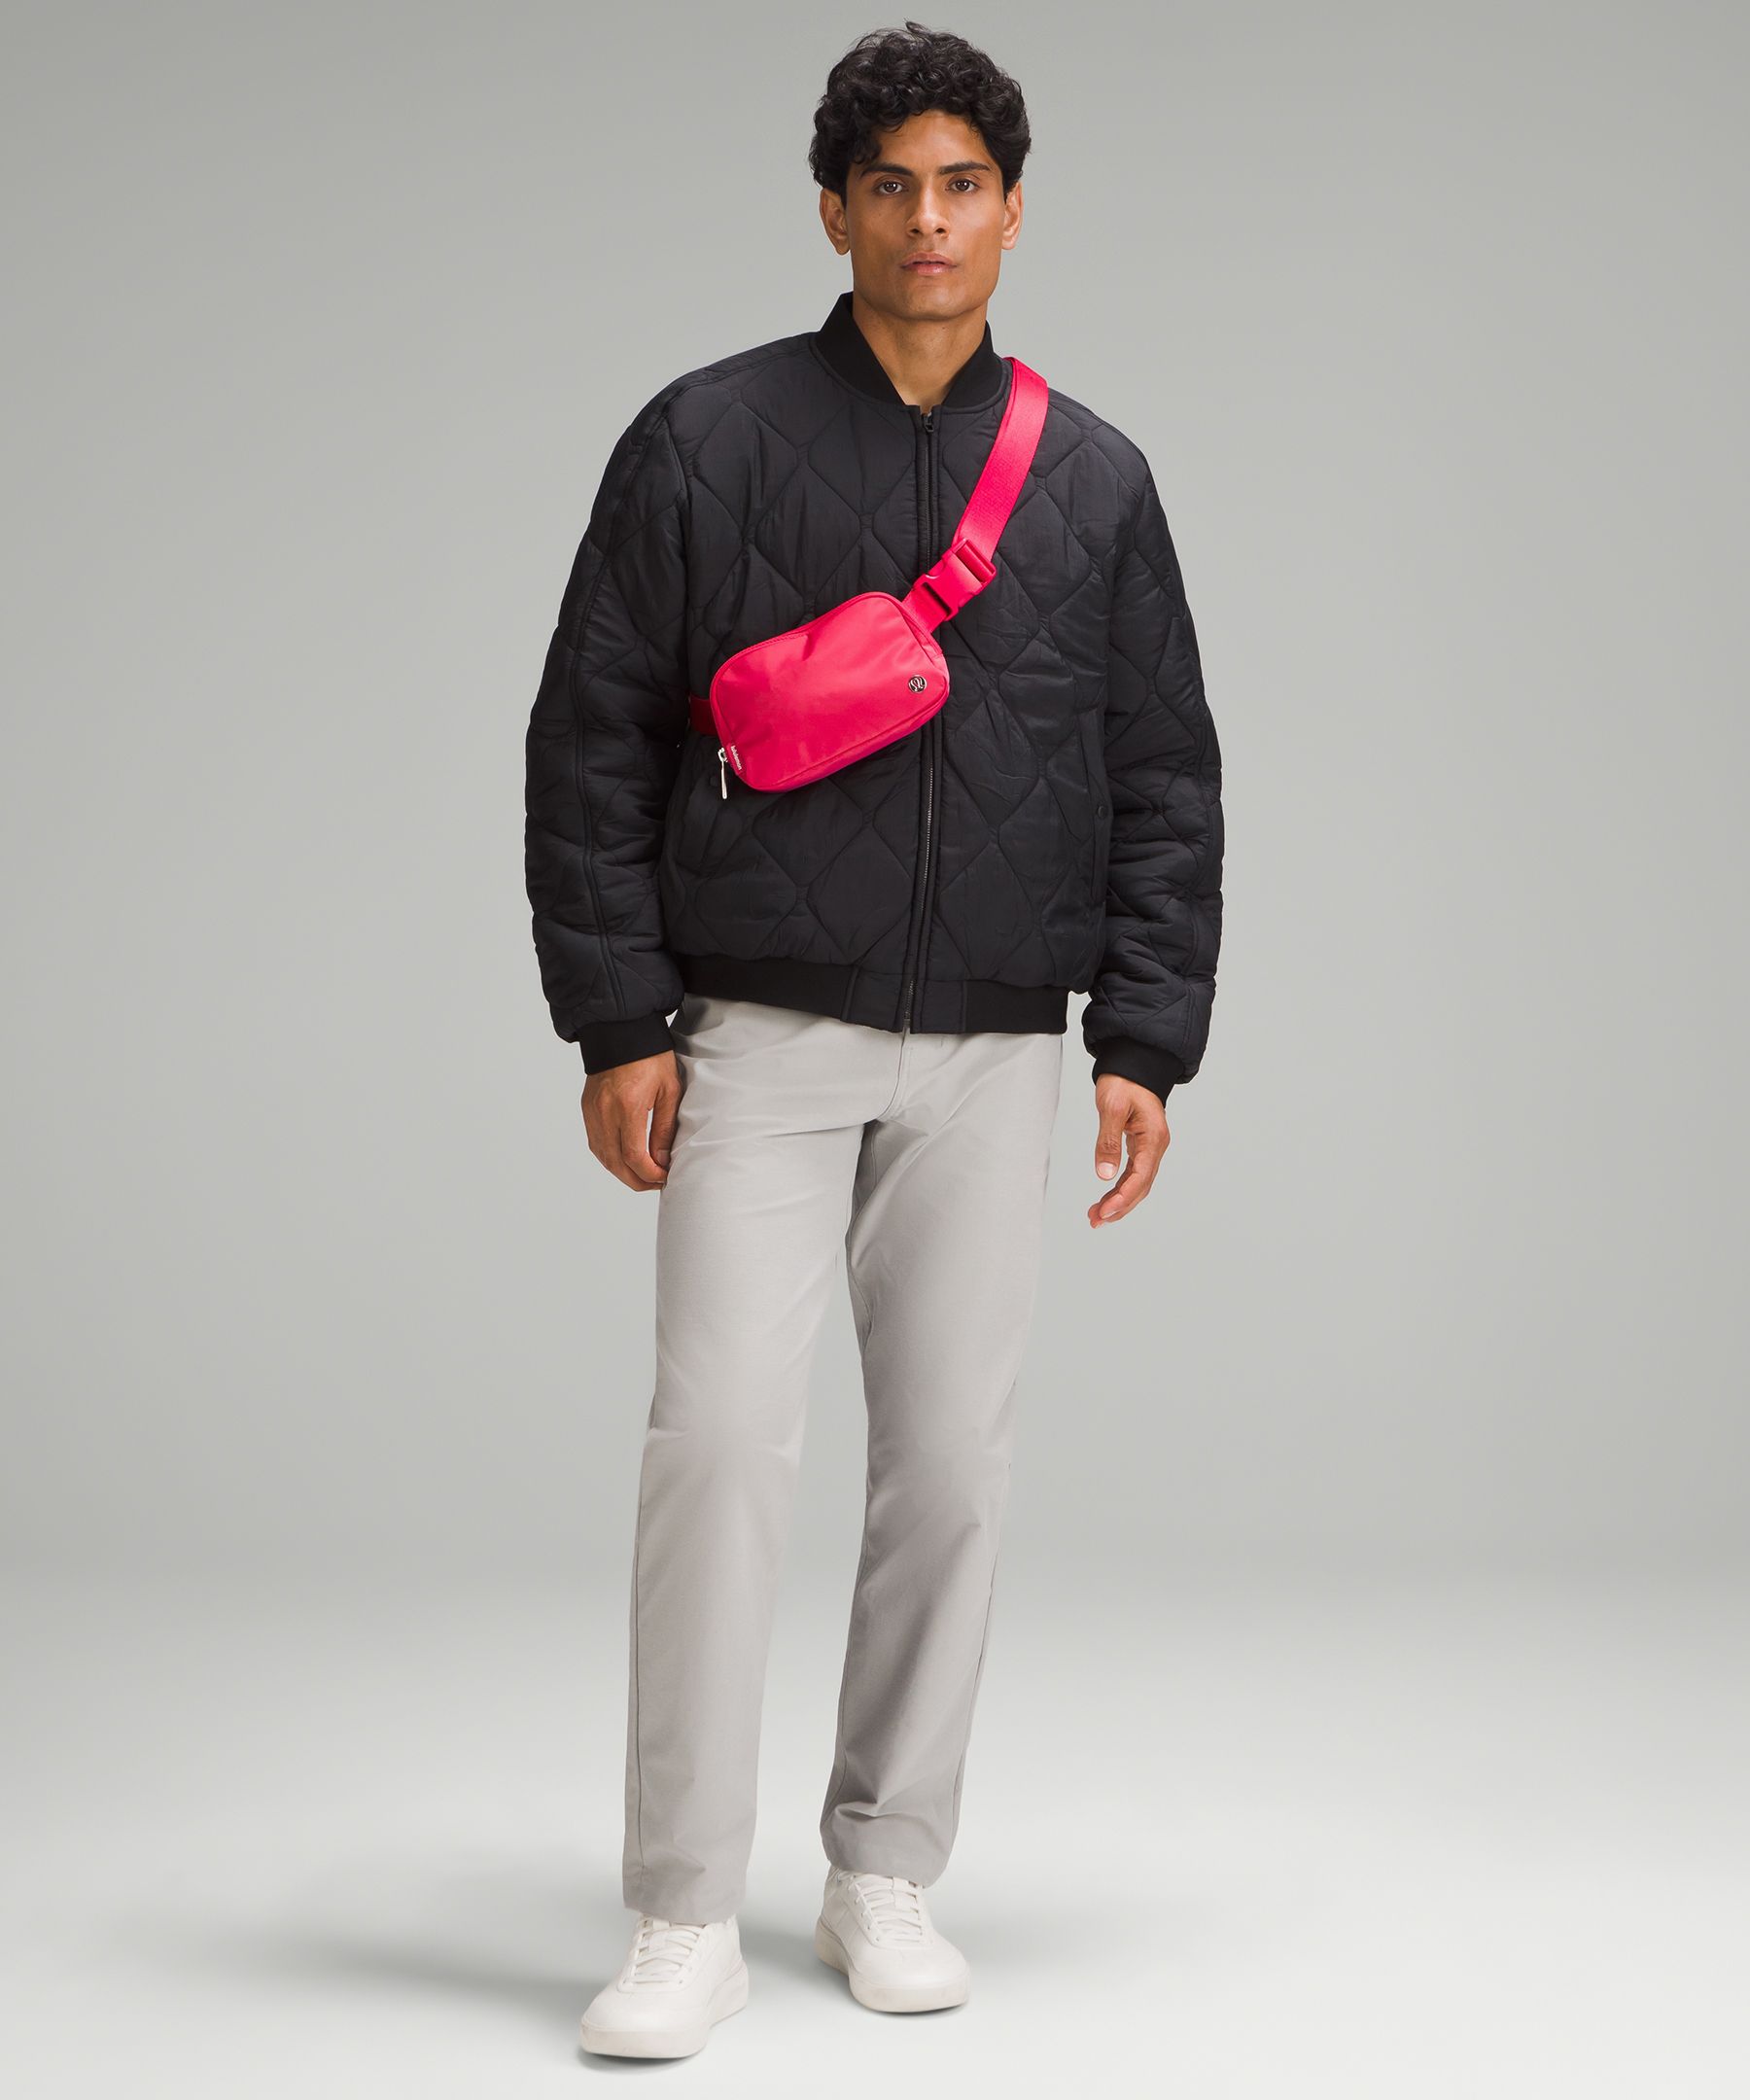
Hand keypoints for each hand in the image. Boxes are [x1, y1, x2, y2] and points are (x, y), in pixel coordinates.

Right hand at [582, 1052, 681, 1191]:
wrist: (620, 1030)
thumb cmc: (650, 1056)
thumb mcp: (669, 1090)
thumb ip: (664, 1128)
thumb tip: (662, 1161)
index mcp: (627, 1106)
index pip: (634, 1156)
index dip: (650, 1174)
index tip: (665, 1176)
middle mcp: (604, 1112)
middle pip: (616, 1163)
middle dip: (637, 1180)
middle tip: (656, 1183)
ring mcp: (592, 1111)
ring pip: (603, 1157)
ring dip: (622, 1172)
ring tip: (643, 1175)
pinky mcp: (586, 1108)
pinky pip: (595, 1143)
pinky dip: (609, 1158)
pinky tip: (625, 1160)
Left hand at [1088, 1073, 1169, 1227]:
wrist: (1133, 1063)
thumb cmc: (1124, 1081)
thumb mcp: (1112, 1108)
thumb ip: (1109, 1141)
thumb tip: (1104, 1174)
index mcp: (1154, 1138)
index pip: (1141, 1177)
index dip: (1123, 1197)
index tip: (1104, 1211)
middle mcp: (1156, 1146)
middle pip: (1141, 1186)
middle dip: (1120, 1207)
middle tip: (1096, 1221)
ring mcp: (1150, 1147)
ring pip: (1137, 1183)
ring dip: (1118, 1202)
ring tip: (1096, 1216)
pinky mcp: (1140, 1146)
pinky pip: (1132, 1174)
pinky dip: (1119, 1188)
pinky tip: (1105, 1199)